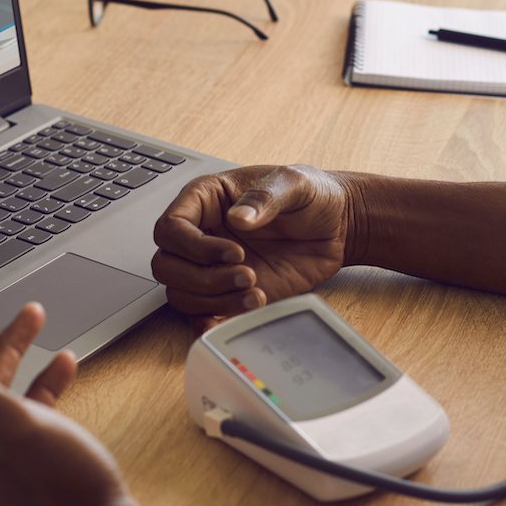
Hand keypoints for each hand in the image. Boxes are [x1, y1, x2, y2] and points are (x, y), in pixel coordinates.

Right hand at [151, 165, 358, 328]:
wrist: (339, 227)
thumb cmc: (313, 196)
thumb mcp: (295, 183)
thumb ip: (265, 196)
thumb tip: (237, 218)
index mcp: (206, 201)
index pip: (170, 228)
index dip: (195, 246)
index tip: (236, 253)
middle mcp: (202, 235)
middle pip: (167, 266)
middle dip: (204, 278)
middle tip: (247, 275)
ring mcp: (213, 267)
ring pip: (182, 293)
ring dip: (215, 300)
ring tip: (256, 293)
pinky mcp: (228, 292)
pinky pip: (201, 313)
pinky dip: (209, 321)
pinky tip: (235, 315)